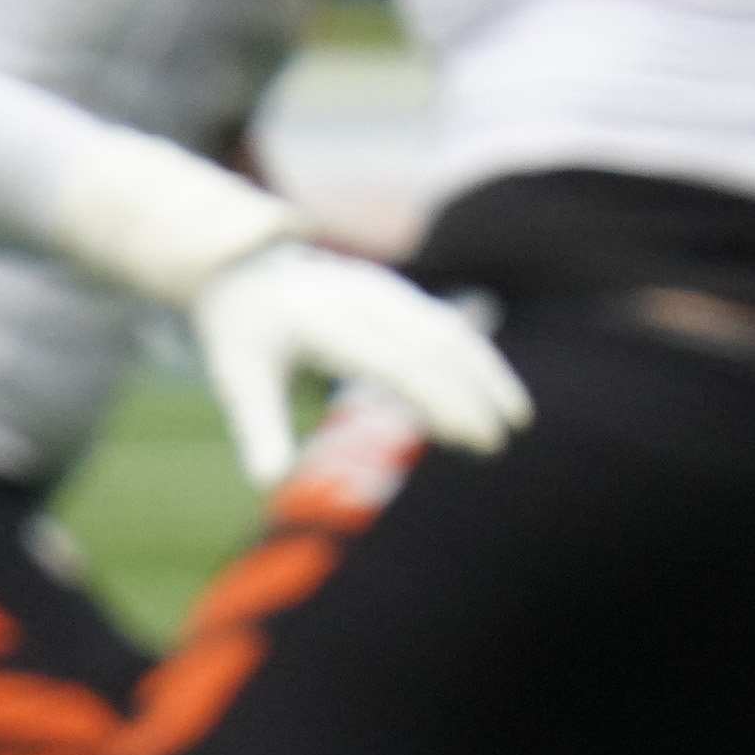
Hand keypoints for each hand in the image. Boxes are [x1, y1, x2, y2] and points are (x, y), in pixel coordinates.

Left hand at [184, 241, 532, 484]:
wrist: (245, 270)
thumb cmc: (242, 334)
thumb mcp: (238, 381)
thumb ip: (257, 430)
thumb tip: (268, 483)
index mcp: (325, 320)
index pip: (395, 362)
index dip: (439, 398)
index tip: (470, 436)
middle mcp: (363, 299)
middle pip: (432, 344)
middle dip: (470, 393)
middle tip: (496, 444)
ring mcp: (385, 292)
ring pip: (449, 329)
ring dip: (486, 372)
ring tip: (516, 421)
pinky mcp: (398, 295)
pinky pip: (446, 323)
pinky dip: (476, 356)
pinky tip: (497, 392)